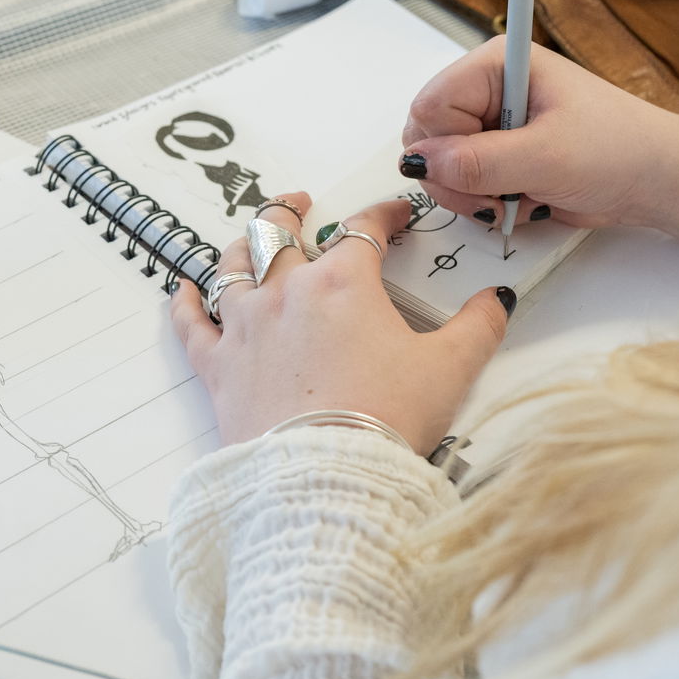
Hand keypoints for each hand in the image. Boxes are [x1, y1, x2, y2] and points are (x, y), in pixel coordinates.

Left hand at [169, 194, 512, 455]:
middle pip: (280, 232)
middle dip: (292, 211)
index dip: (383, 215)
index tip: (395, 214)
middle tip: (300, 203)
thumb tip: (497, 301)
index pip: (363, 229)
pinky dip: (184, 302)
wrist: (326, 476)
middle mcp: (287, 292)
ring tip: (251, 237)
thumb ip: (478, 327)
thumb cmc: (384, 420)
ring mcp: (245, 326)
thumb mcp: (449, 370)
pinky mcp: (217, 366)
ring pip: (232, 265)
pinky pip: (189, 323)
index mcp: (343, 283)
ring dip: (242, 245)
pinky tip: (182, 290)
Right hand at [401, 41, 678, 231]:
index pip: (430, 105)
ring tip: (521, 195)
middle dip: (459, 177)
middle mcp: (488, 89)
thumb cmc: (619, 150)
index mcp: (496, 65)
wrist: (657, 180)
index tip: (487, 165)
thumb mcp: (546, 156)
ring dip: (477, 194)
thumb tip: (420, 162)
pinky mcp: (500, 155)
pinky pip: (465, 185)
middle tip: (499, 192)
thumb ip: (477, 161)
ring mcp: (493, 124)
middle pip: (427, 137)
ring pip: (442, 167)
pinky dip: (490, 202)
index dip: (447, 145)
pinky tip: (527, 199)